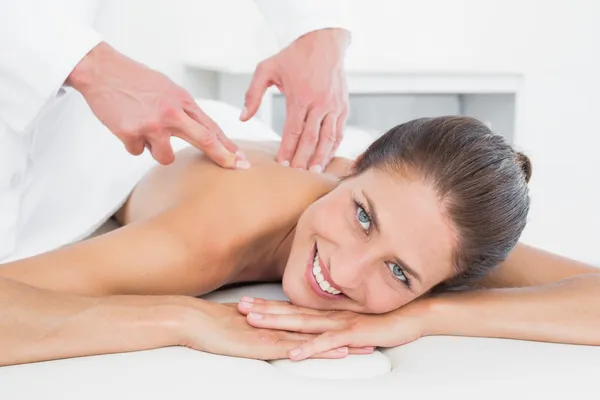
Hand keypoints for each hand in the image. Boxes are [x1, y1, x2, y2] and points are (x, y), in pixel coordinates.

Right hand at [67, 42, 248, 168]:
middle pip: (204, 139)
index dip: (227, 146)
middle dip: (222, 157)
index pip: (210, 127)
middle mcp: (171, 112)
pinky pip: (138, 151)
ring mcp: (151, 124)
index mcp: (181, 101)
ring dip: (157, 150)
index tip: (240, 159)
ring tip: (145, 131)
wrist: (102, 70)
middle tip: (235, 167)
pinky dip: (133, 143)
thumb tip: (203, 132)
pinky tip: (126, 125)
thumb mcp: (167, 89)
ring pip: (166, 157)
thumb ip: (184, 111)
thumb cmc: (135, 80)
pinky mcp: (131, 133)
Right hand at [178, 301, 372, 359]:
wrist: (194, 320)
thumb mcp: (242, 325)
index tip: (354, 322)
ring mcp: (277, 334)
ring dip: (343, 342)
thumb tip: (265, 326)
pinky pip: (302, 349)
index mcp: (278, 320)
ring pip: (318, 338)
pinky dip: (322, 350)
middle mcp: (282, 325)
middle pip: (322, 328)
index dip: (334, 322)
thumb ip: (258, 324)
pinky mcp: (269, 345)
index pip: (312, 321)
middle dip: (348, 330)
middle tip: (372, 330)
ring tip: (367, 345)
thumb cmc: (213, 323)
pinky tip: (339, 352)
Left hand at [237, 297, 428, 360]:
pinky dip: (311, 347)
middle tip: (240, 307)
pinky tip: (295, 352)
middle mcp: (330, 315)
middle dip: (264, 310)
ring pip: (303, 323)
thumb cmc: (384, 320)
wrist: (413, 315)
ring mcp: (341, 323)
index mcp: (329, 313)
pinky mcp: (354, 334)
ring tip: (254, 322)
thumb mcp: (354, 322)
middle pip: (291, 312)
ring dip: (277, 322)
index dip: (269, 305)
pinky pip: (329, 342)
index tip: (248, 302)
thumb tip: (317, 330)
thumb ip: (335, 324)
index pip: (293, 308)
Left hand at [240, 29, 349, 171]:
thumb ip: (253, 94)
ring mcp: (334, 106)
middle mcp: (319, 104)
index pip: (293, 131)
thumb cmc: (293, 55)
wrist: (324, 40)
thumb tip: (243, 117)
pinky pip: (339, 131)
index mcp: (300, 97)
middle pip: (311, 139)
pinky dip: (334, 147)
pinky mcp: (344, 106)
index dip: (287, 150)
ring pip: (328, 139)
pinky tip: (327, 158)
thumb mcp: (267, 68)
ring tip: (314, 173)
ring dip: (321, 157)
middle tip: (296, 176)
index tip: (281, 165)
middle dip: (303, 160)